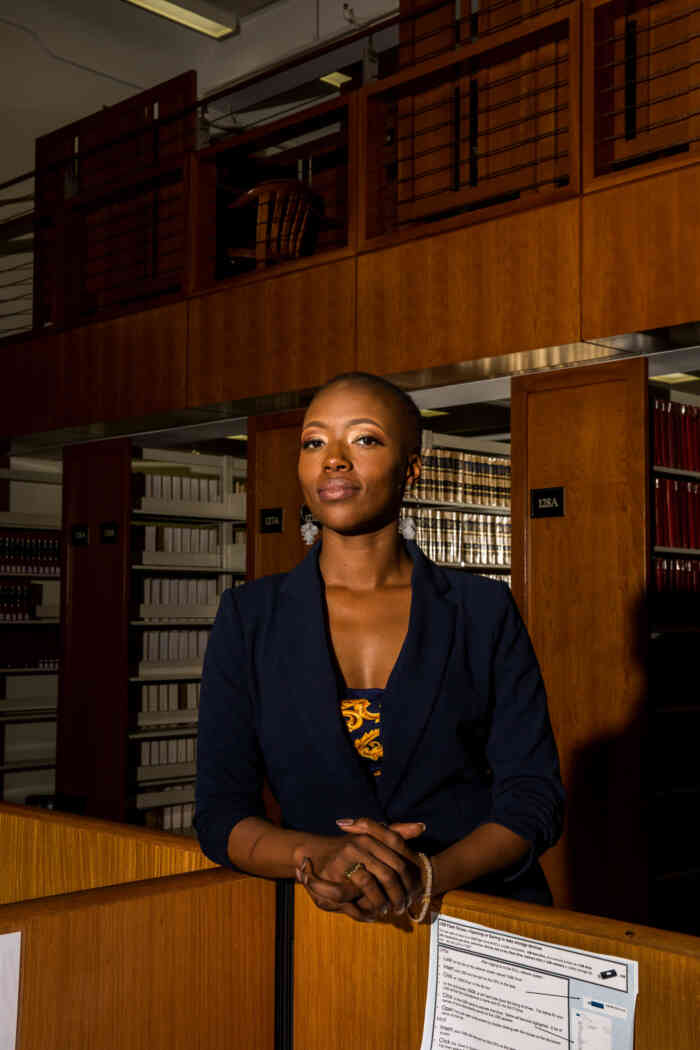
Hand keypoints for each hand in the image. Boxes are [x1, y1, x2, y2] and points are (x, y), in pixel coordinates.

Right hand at [295, 818, 424, 922]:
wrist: (313, 851)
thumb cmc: (349, 846)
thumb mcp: (372, 836)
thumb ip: (396, 832)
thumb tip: (423, 827)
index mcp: (369, 837)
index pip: (398, 860)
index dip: (409, 879)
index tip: (415, 892)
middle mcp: (358, 845)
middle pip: (388, 875)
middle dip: (398, 894)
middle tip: (402, 906)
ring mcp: (344, 860)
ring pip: (371, 886)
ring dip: (381, 902)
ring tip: (388, 911)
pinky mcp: (331, 877)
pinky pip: (353, 897)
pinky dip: (364, 911)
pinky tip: (372, 915)